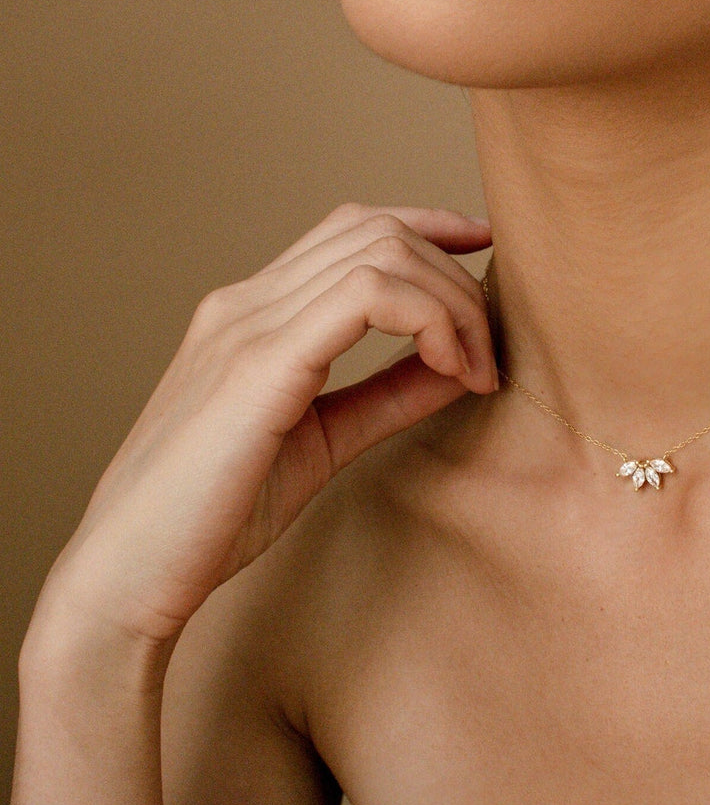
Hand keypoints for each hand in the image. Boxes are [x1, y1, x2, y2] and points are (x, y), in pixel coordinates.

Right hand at [37, 204, 495, 647]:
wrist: (126, 578)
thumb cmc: (215, 516)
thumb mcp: (325, 440)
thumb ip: (388, 395)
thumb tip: (460, 363)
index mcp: (254, 313)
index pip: (353, 229)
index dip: (429, 226)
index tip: (484, 252)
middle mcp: (246, 302)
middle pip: (380, 230)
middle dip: (455, 278)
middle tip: (488, 354)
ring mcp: (246, 324)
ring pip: (381, 251)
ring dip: (452, 302)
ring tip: (476, 370)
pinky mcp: (257, 363)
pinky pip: (366, 296)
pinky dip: (429, 321)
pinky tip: (451, 371)